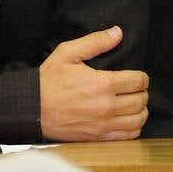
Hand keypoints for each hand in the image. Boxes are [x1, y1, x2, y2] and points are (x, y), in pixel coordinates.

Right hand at [39, 26, 149, 141]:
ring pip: (138, 120)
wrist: (30, 109)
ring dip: (140, 111)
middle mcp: (106, 106)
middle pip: (141, 101)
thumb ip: (95, 42)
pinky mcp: (98, 138)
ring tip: (133, 104)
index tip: (138, 76)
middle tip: (135, 89)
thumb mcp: (67, 53)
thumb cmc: (48, 81)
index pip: (138, 81)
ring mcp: (103, 125)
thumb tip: (117, 33)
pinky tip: (126, 120)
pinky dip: (133, 128)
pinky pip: (128, 136)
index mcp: (102, 84)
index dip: (142, 77)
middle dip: (142, 93)